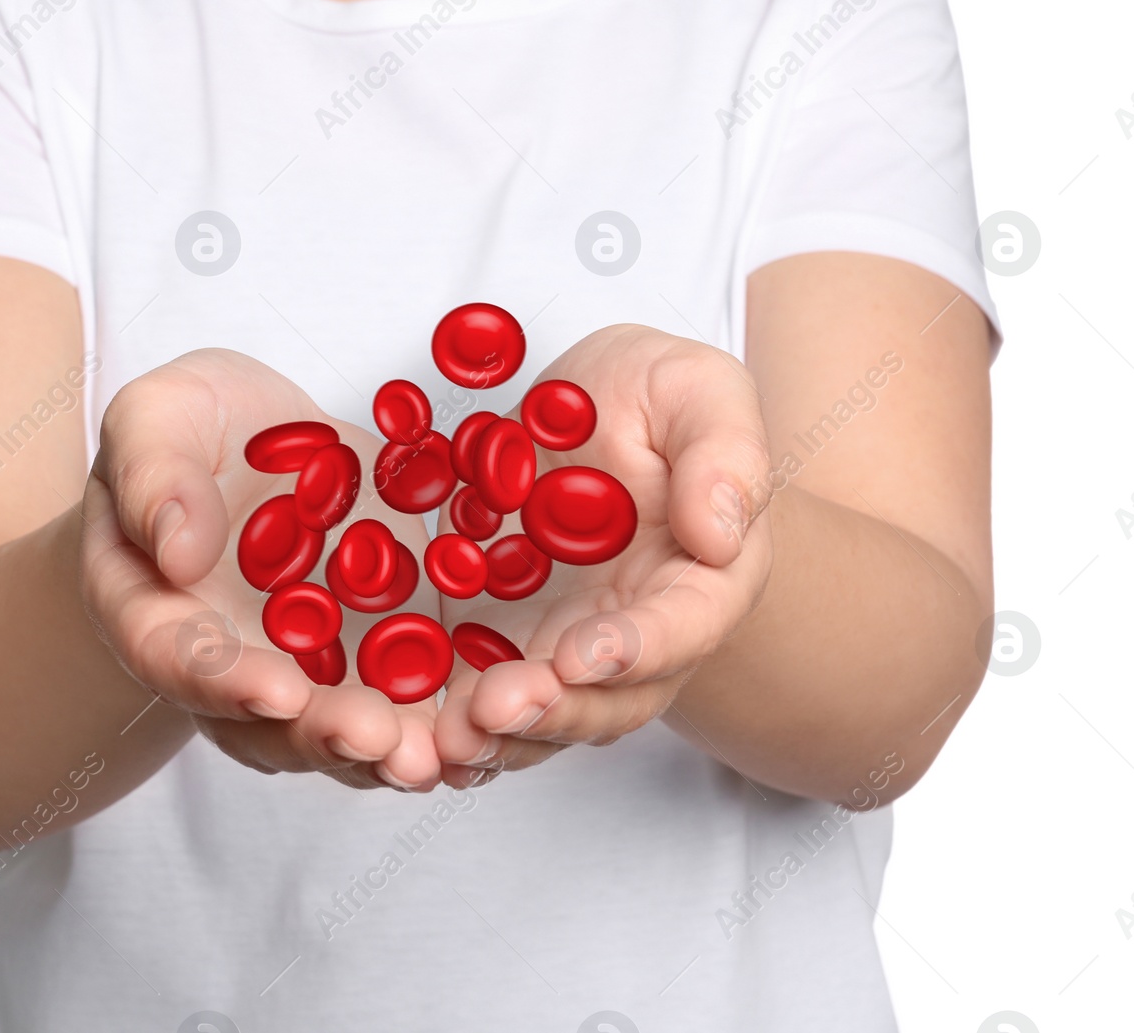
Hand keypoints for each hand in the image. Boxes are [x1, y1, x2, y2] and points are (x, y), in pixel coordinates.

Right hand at [80, 349, 442, 790]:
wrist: (250, 440)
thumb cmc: (184, 429)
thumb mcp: (155, 420)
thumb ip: (155, 479)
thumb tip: (178, 553)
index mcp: (157, 613)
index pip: (177, 659)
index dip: (224, 681)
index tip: (275, 689)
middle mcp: (234, 663)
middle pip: (270, 721)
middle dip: (329, 734)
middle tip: (380, 740)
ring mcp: (312, 664)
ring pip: (346, 727)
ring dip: (395, 747)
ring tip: (445, 754)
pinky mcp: (382, 644)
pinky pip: (414, 691)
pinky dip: (452, 711)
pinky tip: (500, 714)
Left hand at [434, 326, 774, 784]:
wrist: (594, 414)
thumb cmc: (658, 400)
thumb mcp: (698, 391)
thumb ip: (723, 453)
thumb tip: (720, 534)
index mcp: (703, 578)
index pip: (683, 627)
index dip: (636, 648)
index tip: (585, 657)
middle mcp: (641, 636)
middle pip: (610, 699)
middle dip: (552, 712)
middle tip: (493, 709)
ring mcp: (570, 649)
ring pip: (545, 718)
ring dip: (497, 738)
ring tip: (444, 740)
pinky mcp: (506, 645)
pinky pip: (484, 700)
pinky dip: (451, 725)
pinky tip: (409, 743)